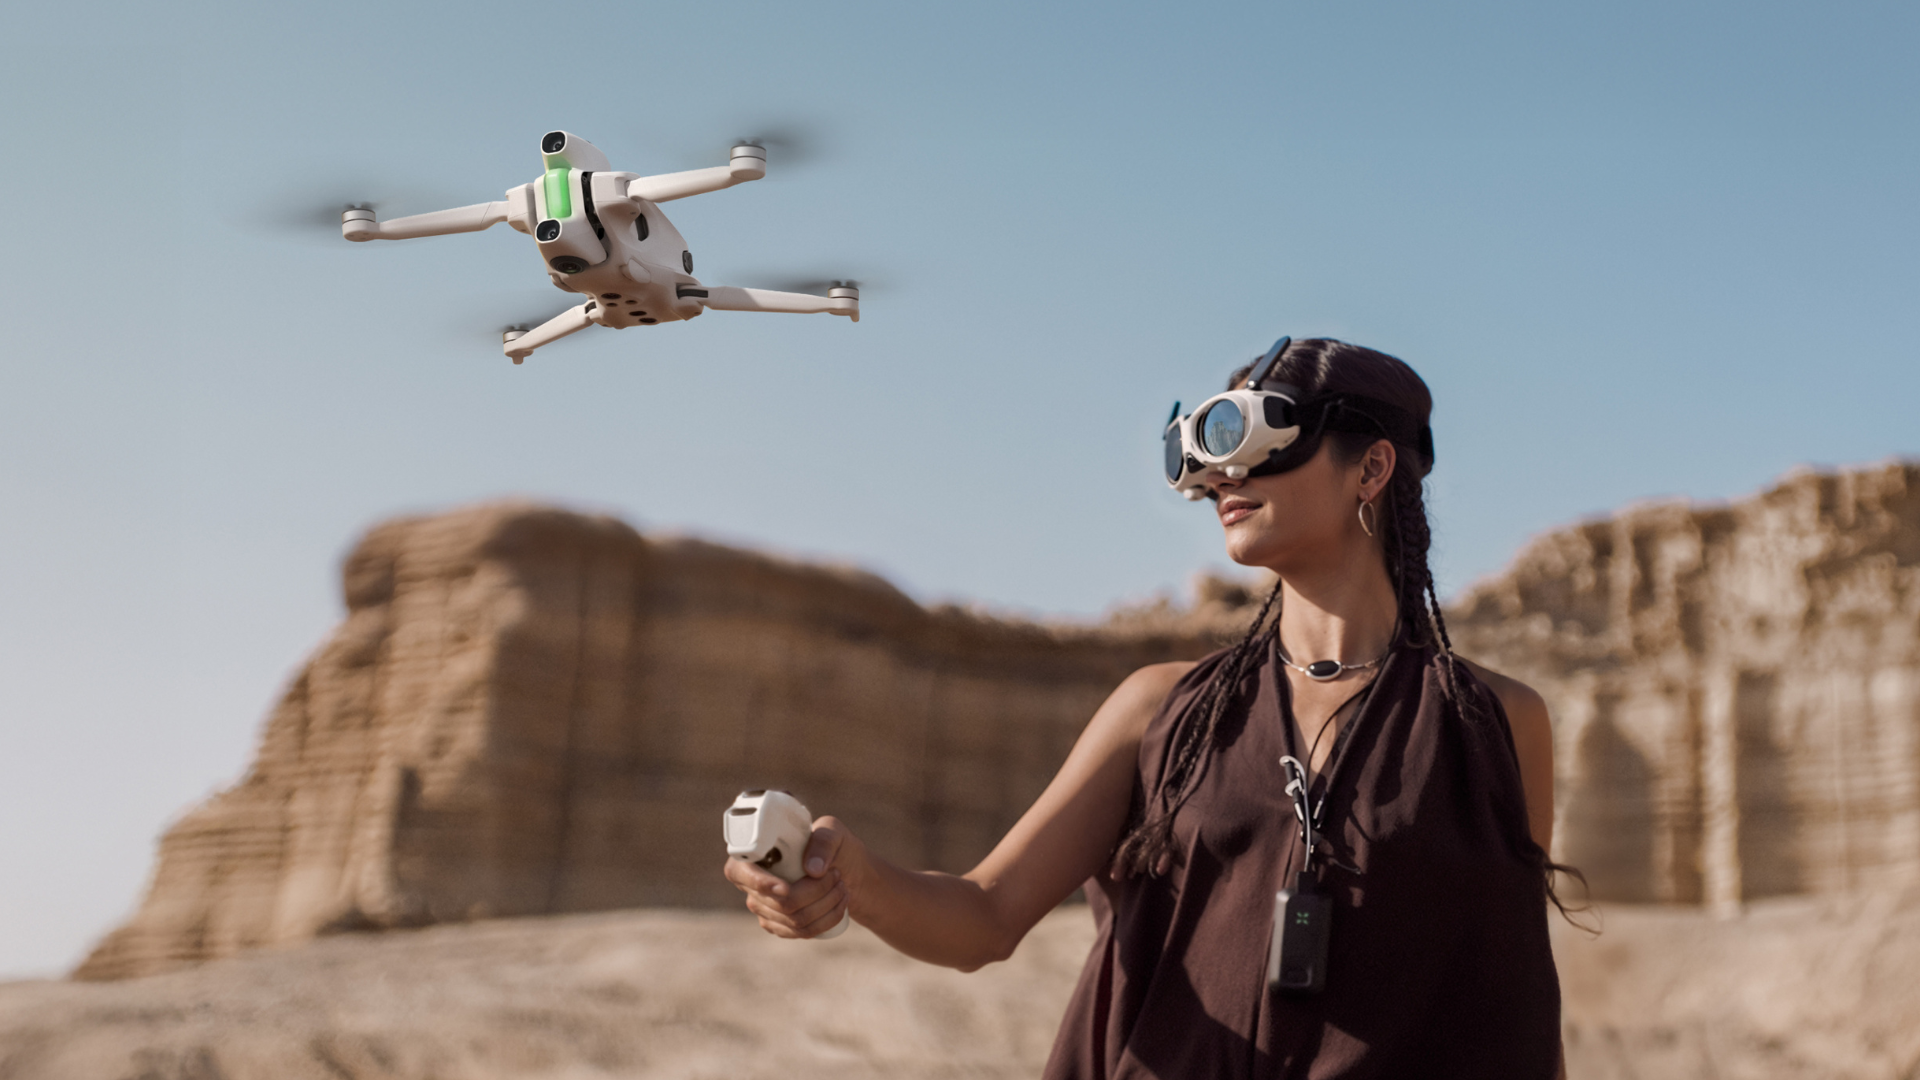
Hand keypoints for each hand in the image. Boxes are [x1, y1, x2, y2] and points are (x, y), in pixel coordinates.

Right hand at [722, 815, 856, 938]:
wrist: (846, 869)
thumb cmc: (832, 846)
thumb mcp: (832, 832)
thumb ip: (824, 842)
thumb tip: (813, 870)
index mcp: (755, 854)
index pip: (739, 872)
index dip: (759, 883)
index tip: (787, 888)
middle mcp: (752, 884)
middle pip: (780, 902)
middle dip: (816, 891)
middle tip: (836, 874)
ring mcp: (764, 908)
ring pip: (795, 919)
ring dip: (826, 904)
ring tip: (841, 886)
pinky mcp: (779, 926)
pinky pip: (802, 932)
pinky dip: (828, 919)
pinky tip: (839, 903)